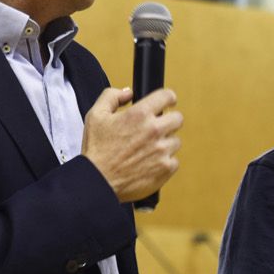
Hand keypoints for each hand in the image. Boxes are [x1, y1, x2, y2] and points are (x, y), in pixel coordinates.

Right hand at [81, 86, 182, 202]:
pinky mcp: (166, 168)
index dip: (168, 98)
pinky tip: (149, 163)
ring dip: (165, 143)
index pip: (167, 96)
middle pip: (177, 118)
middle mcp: (154, 130)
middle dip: (168, 121)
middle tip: (155, 128)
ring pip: (176, 141)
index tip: (167, 102)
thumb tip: (128, 93)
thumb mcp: (96, 115)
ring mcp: (162, 150)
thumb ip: (112, 96)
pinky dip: (164, 162)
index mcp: (140, 114)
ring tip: (147, 150)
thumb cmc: (96, 150)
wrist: (98, 181)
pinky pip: (174, 161)